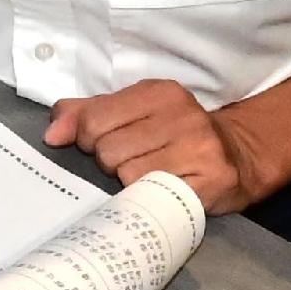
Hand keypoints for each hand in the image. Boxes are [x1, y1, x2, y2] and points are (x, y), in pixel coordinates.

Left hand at [46, 79, 268, 213]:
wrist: (238, 156)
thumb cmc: (172, 134)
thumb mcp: (131, 112)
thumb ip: (85, 114)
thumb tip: (52, 134)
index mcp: (158, 92)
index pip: (92, 120)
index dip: (86, 139)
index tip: (102, 144)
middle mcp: (182, 114)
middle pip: (107, 150)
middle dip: (110, 162)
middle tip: (132, 162)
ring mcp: (200, 146)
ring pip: (128, 174)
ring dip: (129, 182)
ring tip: (148, 176)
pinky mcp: (212, 179)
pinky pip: (155, 195)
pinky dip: (150, 198)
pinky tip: (160, 191)